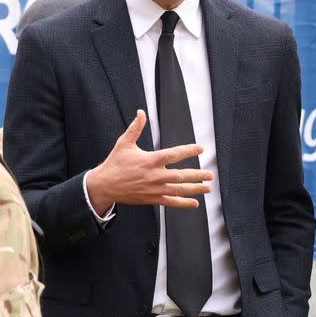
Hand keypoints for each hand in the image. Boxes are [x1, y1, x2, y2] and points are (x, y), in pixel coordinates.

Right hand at [85, 110, 211, 214]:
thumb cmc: (115, 163)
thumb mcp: (124, 143)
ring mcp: (154, 189)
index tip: (201, 149)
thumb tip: (141, 112)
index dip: (189, 151)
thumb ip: (136, 128)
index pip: (175, 154)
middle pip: (181, 175)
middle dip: (198, 175)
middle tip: (210, 174)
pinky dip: (183, 203)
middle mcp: (155, 175)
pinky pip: (171, 202)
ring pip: (179, 190)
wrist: (105, 185)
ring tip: (207, 188)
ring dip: (195, 189)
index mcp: (150, 160)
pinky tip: (194, 203)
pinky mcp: (152, 199)